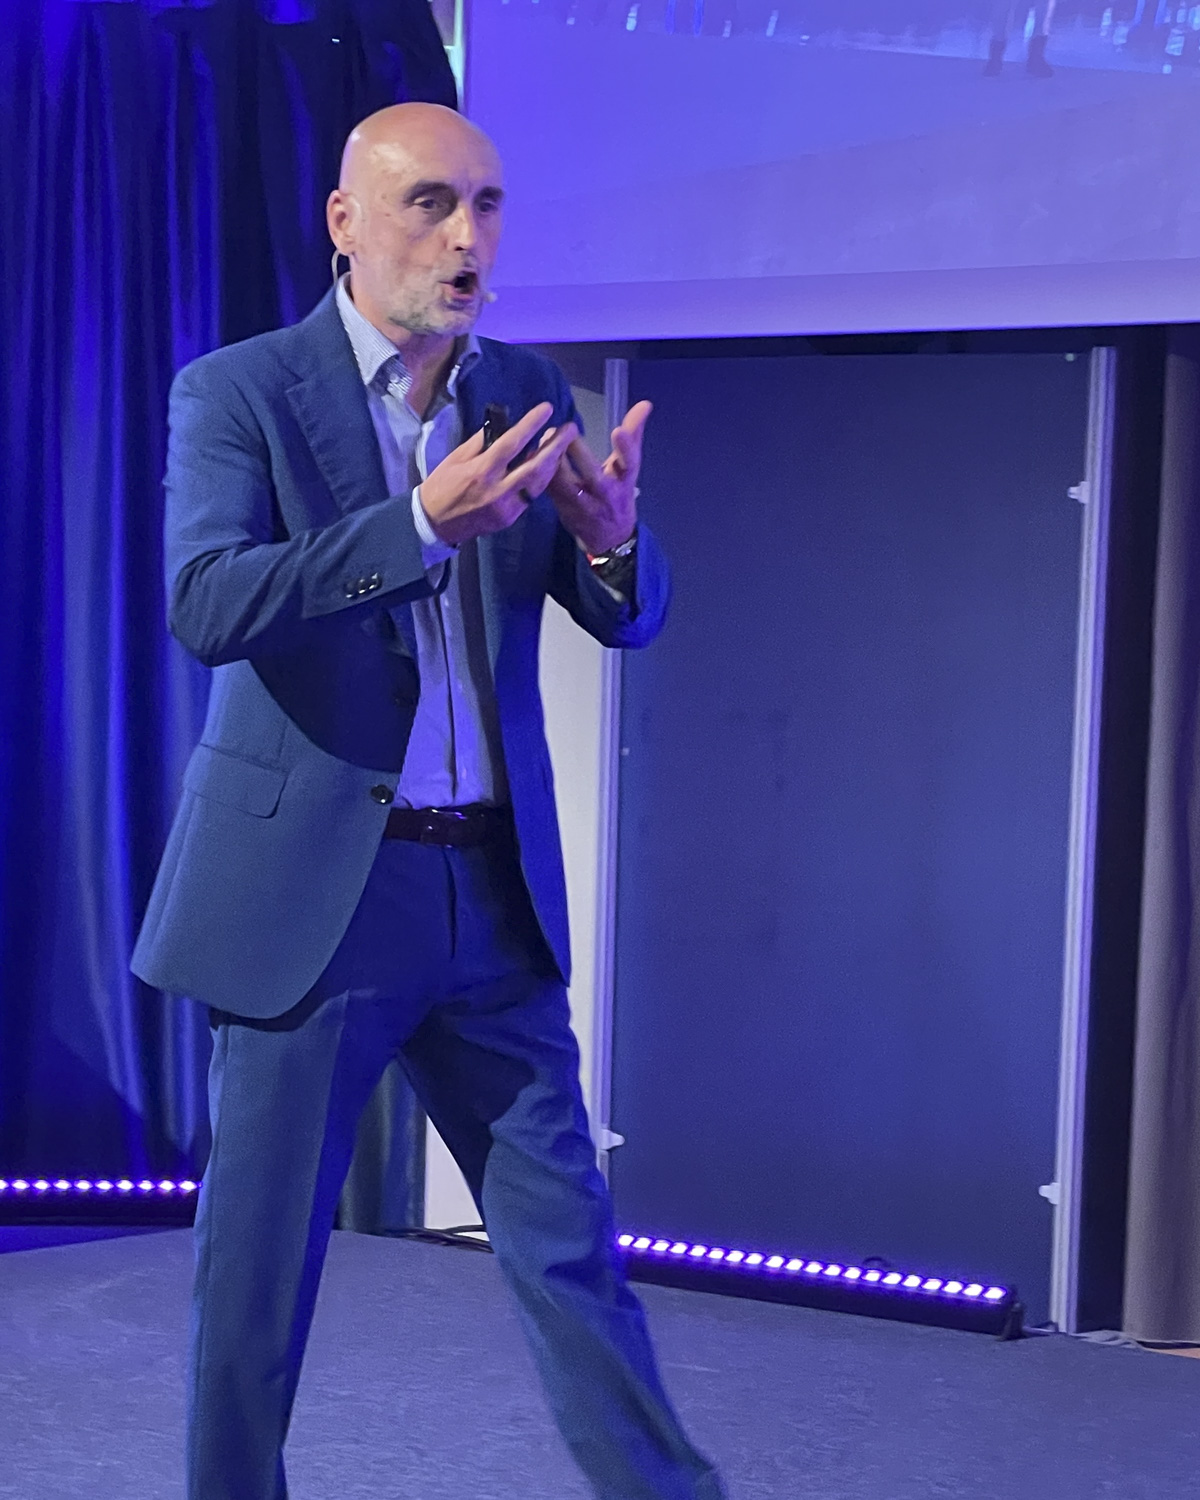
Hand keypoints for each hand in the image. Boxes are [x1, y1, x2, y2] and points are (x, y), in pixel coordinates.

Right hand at [420, 402, 579, 547]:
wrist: (435, 523)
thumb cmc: (442, 484)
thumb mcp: (456, 458)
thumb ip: (481, 443)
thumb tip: (503, 427)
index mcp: (481, 471)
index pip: (512, 443)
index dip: (531, 425)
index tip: (547, 409)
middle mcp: (497, 490)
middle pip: (535, 467)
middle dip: (556, 447)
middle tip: (570, 430)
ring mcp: (506, 508)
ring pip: (538, 484)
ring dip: (552, 464)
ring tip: (562, 446)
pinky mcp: (509, 519)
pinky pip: (530, 496)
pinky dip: (540, 480)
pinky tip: (547, 467)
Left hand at [546, 400, 651, 554]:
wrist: (609, 539)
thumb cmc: (619, 495)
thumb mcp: (628, 468)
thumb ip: (633, 435)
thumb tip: (645, 403)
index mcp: (625, 480)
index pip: (630, 463)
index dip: (626, 447)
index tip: (618, 430)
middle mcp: (607, 494)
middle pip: (593, 473)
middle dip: (578, 451)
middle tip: (566, 429)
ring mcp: (585, 505)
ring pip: (566, 483)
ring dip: (554, 460)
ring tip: (546, 438)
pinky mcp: (565, 510)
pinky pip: (551, 489)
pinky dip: (541, 472)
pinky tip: (533, 455)